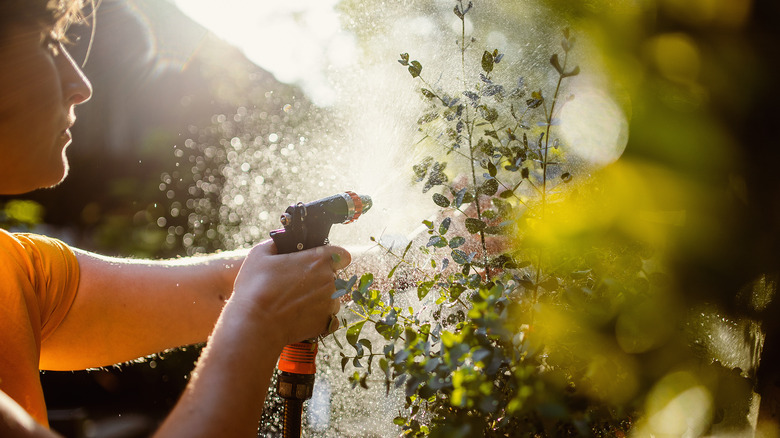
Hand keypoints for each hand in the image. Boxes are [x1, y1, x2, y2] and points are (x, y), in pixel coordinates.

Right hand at [230, 240, 350, 348]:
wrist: (256, 325)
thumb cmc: (256, 288)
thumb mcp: (259, 255)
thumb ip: (276, 244)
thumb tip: (281, 242)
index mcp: (318, 260)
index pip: (342, 254)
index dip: (331, 257)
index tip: (319, 262)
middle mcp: (330, 281)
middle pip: (334, 276)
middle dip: (319, 278)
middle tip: (296, 284)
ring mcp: (331, 303)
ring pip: (332, 297)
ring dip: (319, 299)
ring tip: (295, 303)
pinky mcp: (327, 323)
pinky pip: (330, 318)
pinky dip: (319, 318)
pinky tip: (302, 316)